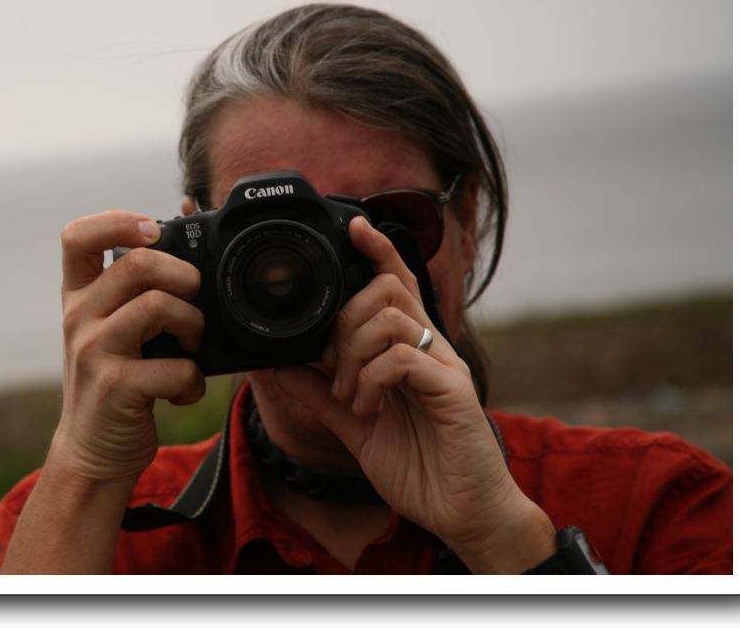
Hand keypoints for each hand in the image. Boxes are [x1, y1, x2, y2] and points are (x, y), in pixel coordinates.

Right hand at [51, 211, 206, 487]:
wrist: (94, 451)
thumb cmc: (119, 380)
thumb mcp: (116, 329)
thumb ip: (139, 290)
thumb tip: (188, 226)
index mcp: (80, 296)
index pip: (77, 237)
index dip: (117, 221)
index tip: (152, 231)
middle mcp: (79, 318)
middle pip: (138, 263)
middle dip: (184, 276)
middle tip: (193, 301)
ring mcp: (94, 351)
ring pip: (158, 305)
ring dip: (193, 324)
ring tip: (192, 346)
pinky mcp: (115, 387)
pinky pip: (174, 366)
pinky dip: (192, 380)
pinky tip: (183, 391)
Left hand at [276, 216, 554, 572]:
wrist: (462, 514)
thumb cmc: (418, 466)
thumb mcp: (354, 424)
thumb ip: (319, 391)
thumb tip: (277, 363)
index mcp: (412, 350)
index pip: (398, 284)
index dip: (378, 250)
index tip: (354, 225)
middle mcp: (432, 349)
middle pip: (388, 290)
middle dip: (345, 317)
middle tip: (331, 364)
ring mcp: (445, 368)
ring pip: (393, 318)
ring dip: (353, 352)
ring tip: (348, 393)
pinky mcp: (453, 392)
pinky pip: (403, 358)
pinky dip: (371, 379)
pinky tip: (366, 407)